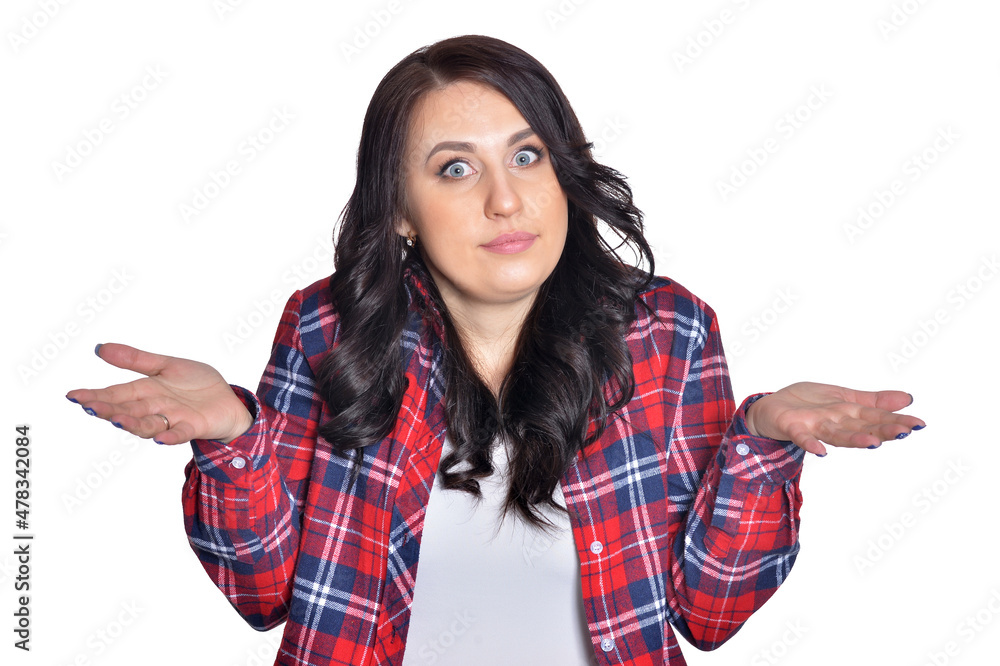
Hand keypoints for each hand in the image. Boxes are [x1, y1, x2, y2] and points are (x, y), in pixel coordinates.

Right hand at [66, 343, 253, 444]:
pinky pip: (180, 433)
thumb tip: (99, 348)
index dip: (95, 395)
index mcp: (146, 391)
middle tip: (88, 407)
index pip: (116, 393)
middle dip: (107, 409)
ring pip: (147, 424)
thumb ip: (135, 360)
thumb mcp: (166, 365)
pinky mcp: (193, 426)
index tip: (72, 395)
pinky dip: (170, 436)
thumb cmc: (196, 385)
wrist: (229, 400)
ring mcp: (173, 419)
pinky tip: (160, 438)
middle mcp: (155, 408)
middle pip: (127, 410)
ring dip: (132, 423)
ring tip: (116, 419)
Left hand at [744, 381, 924, 455]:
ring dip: (854, 439)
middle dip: (882, 430)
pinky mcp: (793, 427)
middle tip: (905, 433)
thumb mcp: (844, 397)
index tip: (919, 424)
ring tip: (872, 443)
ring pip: (837, 433)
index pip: (876, 417)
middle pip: (861, 426)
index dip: (896, 420)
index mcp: (848, 414)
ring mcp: (814, 426)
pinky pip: (802, 436)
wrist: (770, 407)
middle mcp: (834, 423)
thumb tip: (907, 398)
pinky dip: (810, 443)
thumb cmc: (808, 404)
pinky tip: (821, 451)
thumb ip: (873, 402)